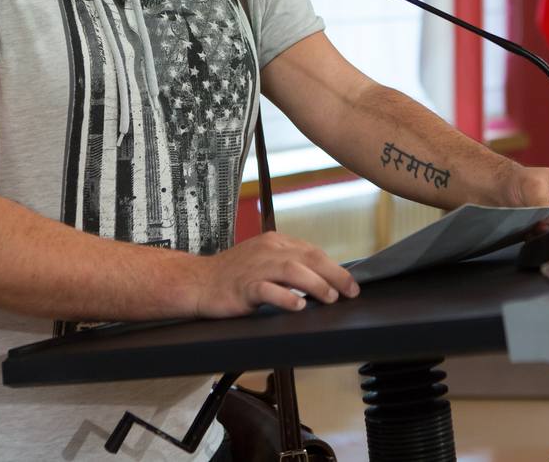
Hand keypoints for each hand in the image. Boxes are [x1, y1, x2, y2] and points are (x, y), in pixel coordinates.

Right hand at [192, 231, 359, 317]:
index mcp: (275, 242)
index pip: (313, 251)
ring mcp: (255, 267)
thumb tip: (323, 279)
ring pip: (292, 270)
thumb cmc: (233, 275)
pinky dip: (285, 297)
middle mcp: (268, 250)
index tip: (350, 284)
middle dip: (334, 275)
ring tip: (330, 298)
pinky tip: (297, 306)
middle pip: (309, 257)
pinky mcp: (243, 287)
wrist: (198, 282)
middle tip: (349, 291)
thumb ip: (290, 265)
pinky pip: (267, 290)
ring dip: (316, 284)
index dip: (335, 268)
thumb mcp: (264, 260)